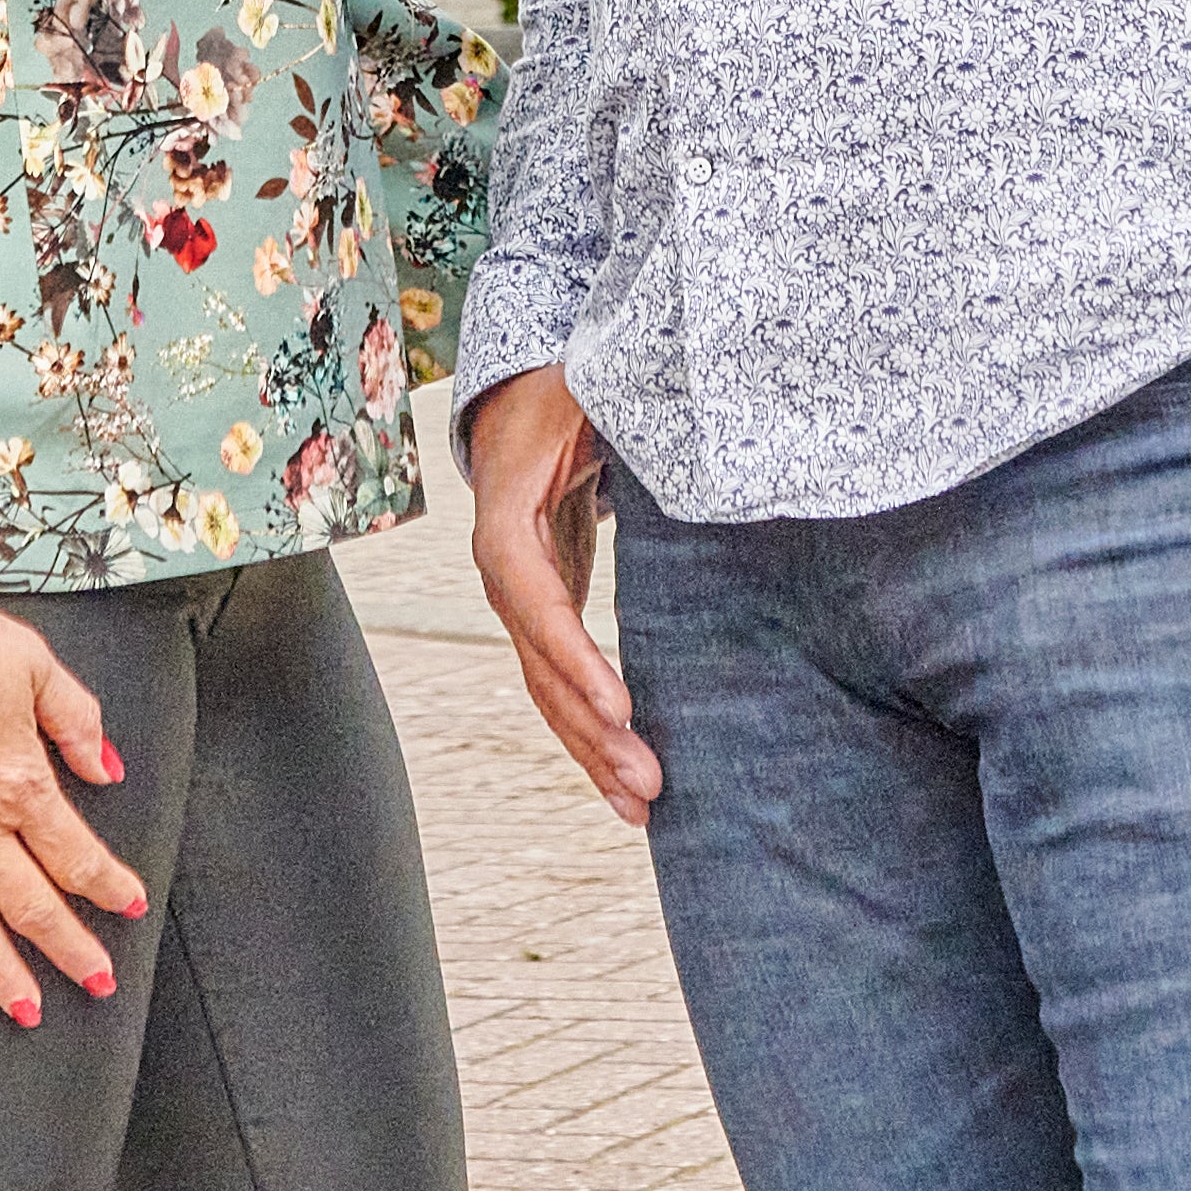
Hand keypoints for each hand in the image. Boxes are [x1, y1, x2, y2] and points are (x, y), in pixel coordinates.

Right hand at [0, 540, 145, 1020]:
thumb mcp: (35, 664)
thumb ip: (78, 722)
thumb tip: (109, 771)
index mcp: (21, 782)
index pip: (77, 853)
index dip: (109, 885)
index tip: (132, 905)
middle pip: (31, 902)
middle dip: (70, 947)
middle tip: (97, 983)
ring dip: (0, 971)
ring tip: (27, 1011)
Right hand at [457, 370, 652, 826]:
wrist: (524, 402)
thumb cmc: (566, 390)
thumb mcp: (591, 386)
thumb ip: (627, 409)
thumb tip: (687, 424)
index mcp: (506, 515)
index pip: (531, 596)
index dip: (572, 653)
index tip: (621, 703)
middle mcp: (503, 570)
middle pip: (539, 664)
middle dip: (591, 728)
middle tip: (647, 781)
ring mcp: (519, 601)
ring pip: (547, 690)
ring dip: (590, 751)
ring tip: (641, 804)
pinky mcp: (544, 618)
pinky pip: (559, 686)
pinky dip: (588, 735)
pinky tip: (623, 783)